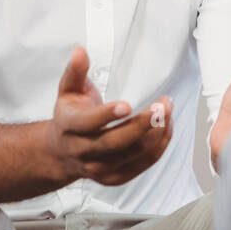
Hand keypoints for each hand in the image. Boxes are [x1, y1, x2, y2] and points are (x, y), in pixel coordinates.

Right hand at [46, 46, 173, 185]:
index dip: (107, 115)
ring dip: (156, 134)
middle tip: (164, 105)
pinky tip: (166, 128)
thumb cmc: (70, 116)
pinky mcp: (114, 178)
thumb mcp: (67, 91)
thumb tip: (81, 51)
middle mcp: (82, 151)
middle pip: (115, 142)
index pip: (87, 123)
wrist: (62, 152)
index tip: (127, 104)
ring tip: (168, 112)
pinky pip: (142, 165)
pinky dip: (158, 147)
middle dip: (143, 124)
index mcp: (69, 127)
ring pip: (132, 154)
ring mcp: (99, 168)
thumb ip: (76, 71)